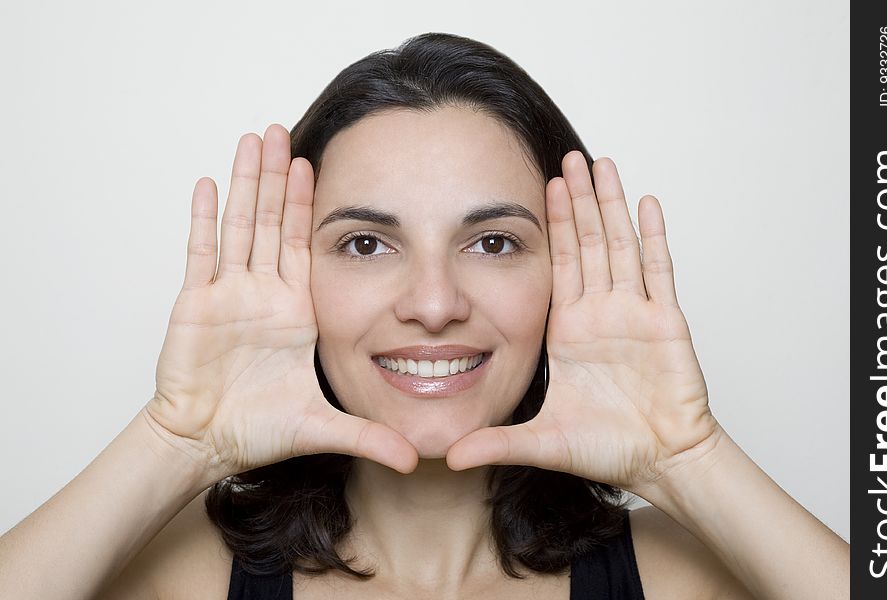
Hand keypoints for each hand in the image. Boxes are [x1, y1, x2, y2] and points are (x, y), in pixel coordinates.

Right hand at [145, 125, 417, 480]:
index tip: (315, 164)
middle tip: (282, 130)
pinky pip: (201, 254)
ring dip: (245, 183)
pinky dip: (203, 218)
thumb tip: (418, 460)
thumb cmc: (258, 431)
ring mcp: (228, 295)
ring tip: (251, 139)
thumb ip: (368, 438)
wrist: (207, 444)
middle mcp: (263, 294)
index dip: (306, 205)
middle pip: (270, 222)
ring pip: (239, 225)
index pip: (303, 245)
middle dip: (276, 177)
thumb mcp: (323, 426)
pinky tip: (205, 182)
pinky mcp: (196, 305)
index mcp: (295, 310)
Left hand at [446, 150, 719, 491]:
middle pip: (589, 243)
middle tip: (569, 157)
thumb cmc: (608, 449)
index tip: (542, 187)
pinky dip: (653, 236)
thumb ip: (496, 443)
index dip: (553, 227)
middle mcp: (601, 314)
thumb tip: (449, 457)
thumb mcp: (542, 441)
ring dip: (610, 205)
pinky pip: (658, 271)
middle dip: (578, 201)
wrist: (660, 463)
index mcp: (570, 330)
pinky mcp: (666, 322)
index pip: (559, 265)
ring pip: (620, 246)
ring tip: (600, 164)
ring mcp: (634, 314)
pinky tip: (646, 202)